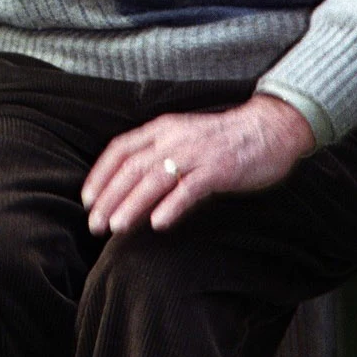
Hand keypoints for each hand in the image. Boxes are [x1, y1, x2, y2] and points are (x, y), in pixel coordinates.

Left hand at [81, 94, 315, 236]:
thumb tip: (127, 188)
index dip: (100, 175)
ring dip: (132, 204)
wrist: (269, 128)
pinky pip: (190, 188)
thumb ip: (157, 157)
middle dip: (109, 198)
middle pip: (132, 168)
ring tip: (116, 228)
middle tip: (94, 225)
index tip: (87, 200)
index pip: (120, 150)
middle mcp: (174, 138)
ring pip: (155, 179)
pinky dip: (172, 205)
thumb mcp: (183, 139)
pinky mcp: (219, 169)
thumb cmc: (223, 140)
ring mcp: (197, 153)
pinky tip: (158, 224)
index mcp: (162, 128)